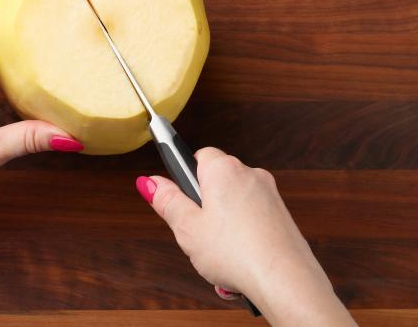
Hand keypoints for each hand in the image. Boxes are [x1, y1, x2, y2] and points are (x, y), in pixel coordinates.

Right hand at [136, 147, 355, 325]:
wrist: (286, 280)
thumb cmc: (237, 253)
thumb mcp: (187, 228)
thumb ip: (167, 200)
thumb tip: (150, 181)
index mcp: (224, 169)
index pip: (198, 156)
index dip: (186, 178)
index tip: (179, 198)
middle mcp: (250, 174)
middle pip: (216, 181)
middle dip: (204, 205)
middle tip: (197, 232)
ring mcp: (269, 194)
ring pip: (234, 203)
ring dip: (223, 224)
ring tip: (218, 253)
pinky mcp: (282, 215)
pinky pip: (252, 219)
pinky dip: (243, 235)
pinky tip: (238, 260)